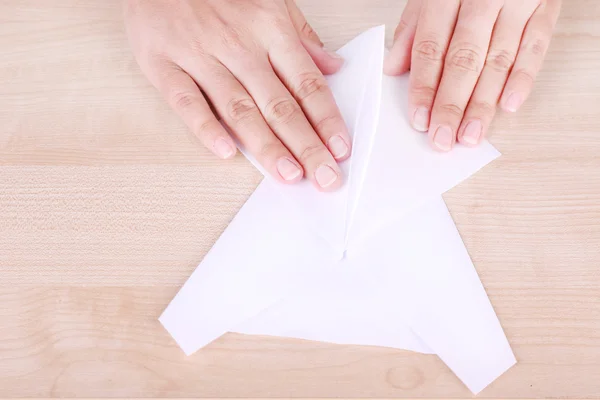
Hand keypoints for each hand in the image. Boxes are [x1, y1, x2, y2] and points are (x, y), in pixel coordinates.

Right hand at [124, 0, 350, 190]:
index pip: (306, 83)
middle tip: (324, 178)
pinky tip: (226, 152)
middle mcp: (239, 46)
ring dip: (266, 145)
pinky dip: (205, 128)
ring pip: (239, 108)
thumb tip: (333, 66)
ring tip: (288, 174)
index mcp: (269, 29)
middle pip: (279, 104)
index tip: (341, 150)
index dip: (327, 119)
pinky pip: (186, 101)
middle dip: (306, 145)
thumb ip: (302, 37)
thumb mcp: (270, 0)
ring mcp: (200, 56)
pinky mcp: (164, 65)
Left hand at [385, 0, 560, 150]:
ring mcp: (517, 2)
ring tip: (470, 135)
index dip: (424, 87)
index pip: (431, 47)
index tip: (420, 120)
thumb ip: (412, 29)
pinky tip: (509, 106)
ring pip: (498, 60)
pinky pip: (536, 47)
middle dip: (451, 104)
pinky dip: (523, 78)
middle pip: (464, 59)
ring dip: (484, 103)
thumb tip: (392, 69)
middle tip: (442, 138)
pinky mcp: (545, 8)